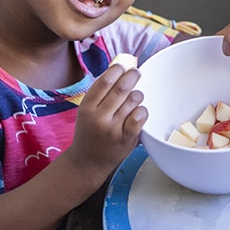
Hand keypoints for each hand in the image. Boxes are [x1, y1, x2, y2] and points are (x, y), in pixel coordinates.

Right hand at [67, 63, 147, 179]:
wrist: (87, 162)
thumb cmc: (89, 133)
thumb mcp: (86, 112)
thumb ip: (99, 94)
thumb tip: (118, 69)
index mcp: (87, 107)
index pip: (105, 81)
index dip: (116, 70)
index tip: (122, 67)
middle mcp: (99, 117)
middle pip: (121, 89)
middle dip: (131, 77)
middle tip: (136, 73)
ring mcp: (113, 129)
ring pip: (132, 101)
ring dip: (137, 95)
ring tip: (135, 96)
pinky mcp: (126, 139)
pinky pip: (140, 117)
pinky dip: (142, 110)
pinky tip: (139, 111)